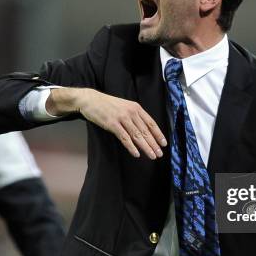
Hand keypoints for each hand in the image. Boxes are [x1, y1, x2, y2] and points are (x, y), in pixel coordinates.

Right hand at [50, 88, 166, 158]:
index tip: (164, 144)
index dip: (158, 134)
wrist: (91, 100)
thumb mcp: (125, 106)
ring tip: (152, 156)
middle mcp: (131, 112)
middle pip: (145, 131)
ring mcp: (122, 118)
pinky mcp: (112, 124)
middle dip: (154, 144)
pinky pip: (124, 138)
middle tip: (159, 154)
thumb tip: (145, 129)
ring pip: (137, 135)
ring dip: (146, 147)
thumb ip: (135, 116)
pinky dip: (131, 146)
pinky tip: (136, 153)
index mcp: (136, 108)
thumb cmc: (108, 105)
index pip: (151, 123)